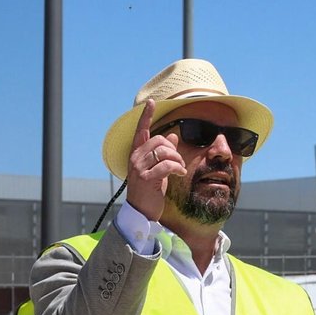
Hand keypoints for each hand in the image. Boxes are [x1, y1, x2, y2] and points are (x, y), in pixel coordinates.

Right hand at [125, 99, 184, 221]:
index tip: (151, 102)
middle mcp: (135, 158)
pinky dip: (177, 168)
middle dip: (174, 150)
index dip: (146, 116)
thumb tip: (173, 135)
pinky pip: (166, 165)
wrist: (142, 212)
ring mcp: (138, 167)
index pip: (141, 130)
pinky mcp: (145, 178)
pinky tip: (180, 173)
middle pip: (160, 140)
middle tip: (179, 163)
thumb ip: (164, 152)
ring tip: (179, 169)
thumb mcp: (158, 169)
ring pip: (164, 151)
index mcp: (137, 153)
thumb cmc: (150, 190)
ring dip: (177, 160)